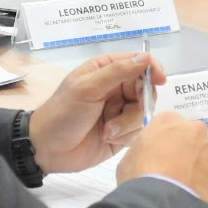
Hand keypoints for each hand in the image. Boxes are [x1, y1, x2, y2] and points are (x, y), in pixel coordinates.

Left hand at [27, 52, 164, 173]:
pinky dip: (125, 136)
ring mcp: (120, 111)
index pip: (138, 63)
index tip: (160, 81)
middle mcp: (117, 88)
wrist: (47, 149)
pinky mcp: (122, 132)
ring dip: (127, 123)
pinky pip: (138, 131)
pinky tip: (108, 138)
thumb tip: (146, 57)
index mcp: (106, 70)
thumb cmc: (63, 113)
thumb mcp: (87, 88)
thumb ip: (117, 71)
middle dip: (139, 103)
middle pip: (146, 90)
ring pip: (144, 113)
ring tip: (108, 131)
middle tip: (125, 112)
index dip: (152, 69)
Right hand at [118, 112, 207, 205]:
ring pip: (206, 158)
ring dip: (197, 169)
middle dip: (184, 153)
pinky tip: (193, 200)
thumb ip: (145, 148)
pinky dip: (206, 187)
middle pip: (191, 138)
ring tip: (183, 190)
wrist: (160, 205)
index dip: (162, 142)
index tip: (157, 157)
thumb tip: (152, 155)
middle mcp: (196, 130)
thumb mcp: (129, 157)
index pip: (167, 125)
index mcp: (169, 120)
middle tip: (171, 174)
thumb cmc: (138, 177)